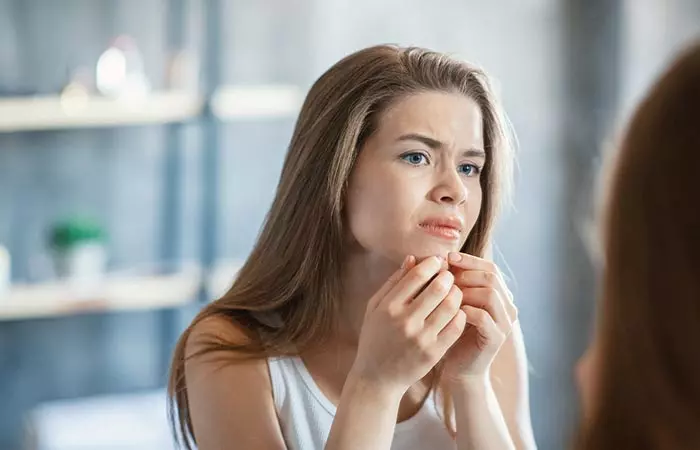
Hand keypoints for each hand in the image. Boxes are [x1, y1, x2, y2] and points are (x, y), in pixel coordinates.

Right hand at [350, 255, 467, 395]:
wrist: (377, 378)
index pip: (417, 276)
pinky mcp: (434, 352)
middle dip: (448, 276)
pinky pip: (456, 326)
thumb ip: (393, 283)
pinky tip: (456, 311)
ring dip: (457, 294)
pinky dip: (460, 314)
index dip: (432, 264)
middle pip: (438, 287)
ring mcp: (421, 338)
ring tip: (455, 291)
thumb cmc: (375, 337)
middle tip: (450, 275)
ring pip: (451, 306)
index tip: (438, 261)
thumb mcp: (375, 308)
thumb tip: (412, 259)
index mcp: (389, 307)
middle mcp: (405, 321)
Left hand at [441, 251, 517, 383]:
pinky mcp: (496, 338)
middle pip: (492, 277)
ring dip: (466, 290)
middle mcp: (507, 306)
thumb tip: (441, 256)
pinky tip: (450, 311)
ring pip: (490, 294)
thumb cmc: (452, 331)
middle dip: (467, 273)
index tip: (447, 257)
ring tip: (446, 293)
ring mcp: (505, 323)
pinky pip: (484, 317)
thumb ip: (453, 281)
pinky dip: (465, 310)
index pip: (490, 267)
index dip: (469, 260)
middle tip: (445, 275)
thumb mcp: (452, 302)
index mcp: (499, 294)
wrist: (458, 368)